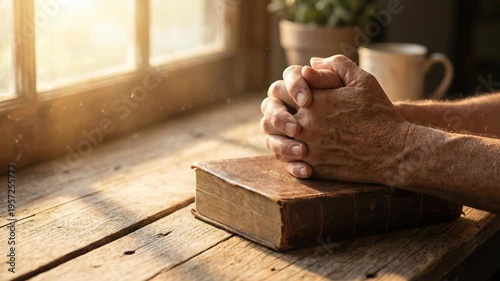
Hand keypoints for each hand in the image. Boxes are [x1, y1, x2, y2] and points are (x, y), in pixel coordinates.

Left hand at [263, 55, 412, 184]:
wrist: (393, 151)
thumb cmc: (379, 114)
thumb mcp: (362, 80)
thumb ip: (335, 64)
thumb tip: (310, 63)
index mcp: (313, 102)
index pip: (279, 90)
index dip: (284, 89)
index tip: (294, 93)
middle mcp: (305, 126)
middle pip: (272, 117)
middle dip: (277, 113)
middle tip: (286, 113)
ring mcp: (308, 149)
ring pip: (276, 141)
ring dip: (279, 135)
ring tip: (291, 132)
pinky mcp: (314, 168)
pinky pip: (289, 162)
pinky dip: (289, 156)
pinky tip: (299, 150)